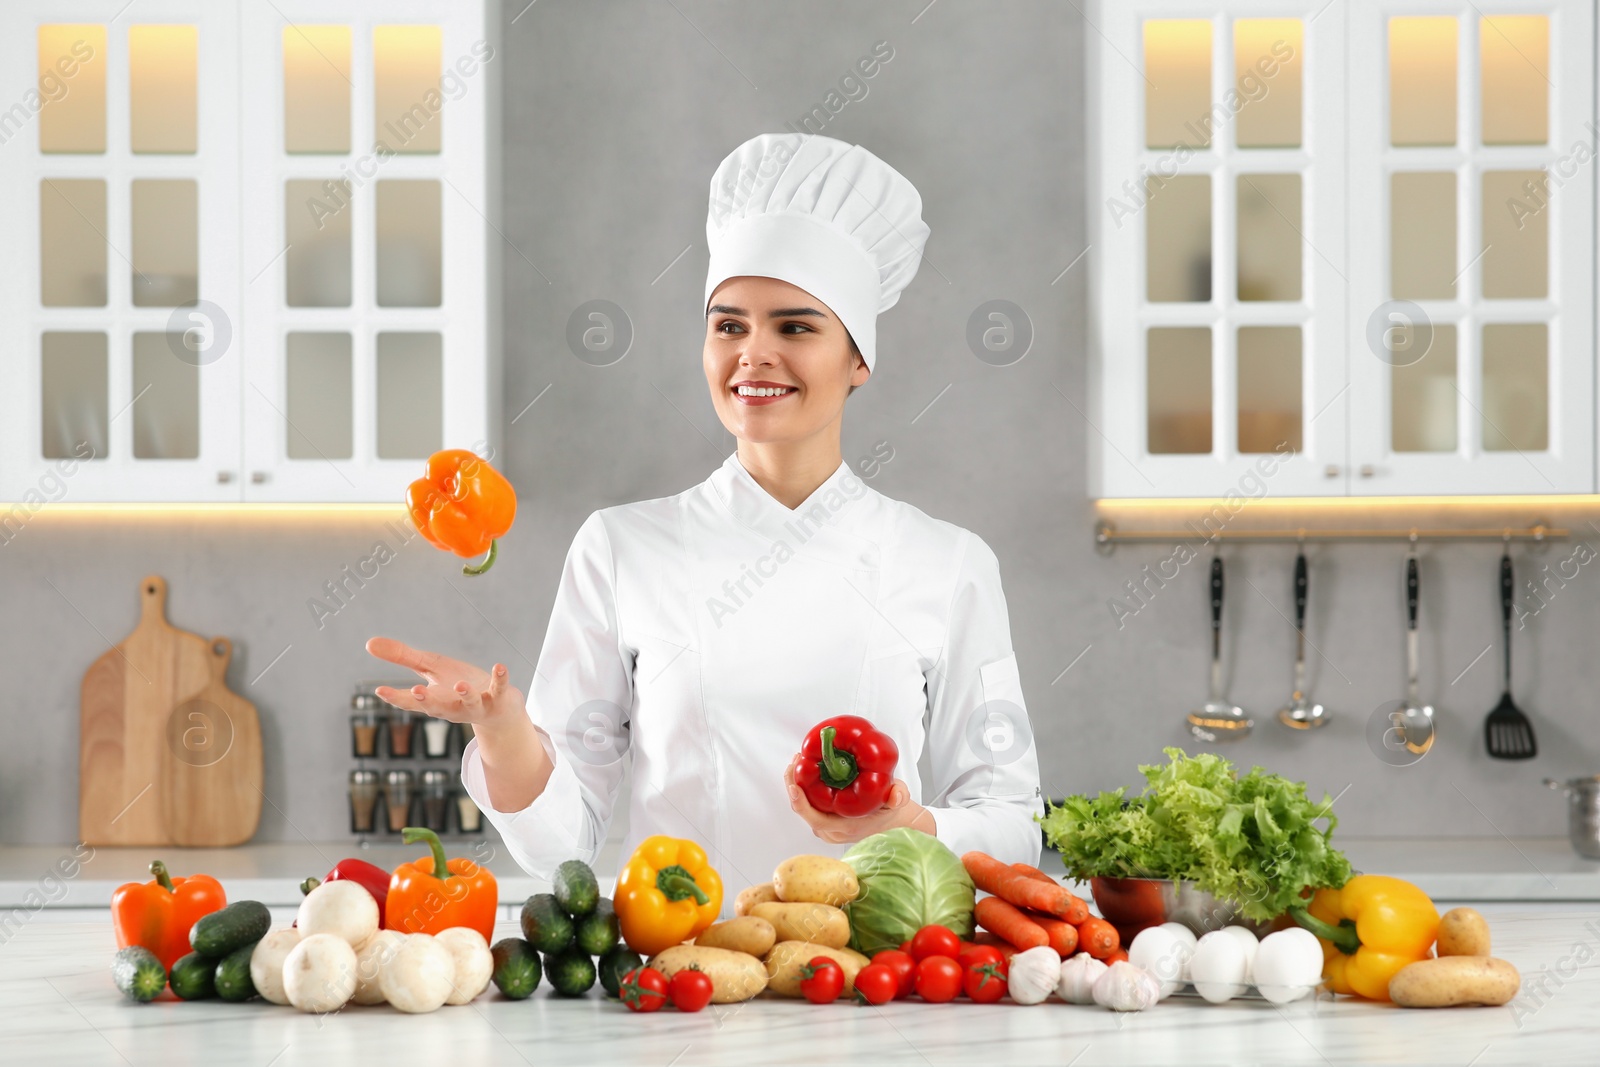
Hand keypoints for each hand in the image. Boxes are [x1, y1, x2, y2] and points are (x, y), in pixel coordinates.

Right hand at [365, 636, 521, 727]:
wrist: (499, 710)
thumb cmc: (459, 688)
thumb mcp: (432, 670)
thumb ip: (403, 658)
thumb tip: (369, 643)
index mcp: (434, 701)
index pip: (411, 702)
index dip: (397, 697)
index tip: (381, 690)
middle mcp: (454, 708)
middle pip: (438, 707)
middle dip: (428, 701)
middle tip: (416, 691)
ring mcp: (477, 705)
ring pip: (470, 703)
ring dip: (466, 695)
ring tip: (461, 685)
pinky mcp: (499, 699)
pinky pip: (500, 689)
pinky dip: (501, 679)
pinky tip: (499, 666)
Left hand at [783, 760, 933, 844]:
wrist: (891, 822)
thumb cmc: (890, 811)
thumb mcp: (898, 801)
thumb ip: (899, 796)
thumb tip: (897, 794)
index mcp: (845, 827)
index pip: (816, 820)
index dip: (801, 804)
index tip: (793, 787)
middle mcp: (831, 831)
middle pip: (803, 810)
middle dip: (794, 783)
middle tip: (796, 759)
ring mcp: (826, 827)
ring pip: (803, 806)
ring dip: (797, 782)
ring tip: (798, 759)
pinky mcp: (823, 821)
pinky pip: (807, 804)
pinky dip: (802, 786)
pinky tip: (803, 768)